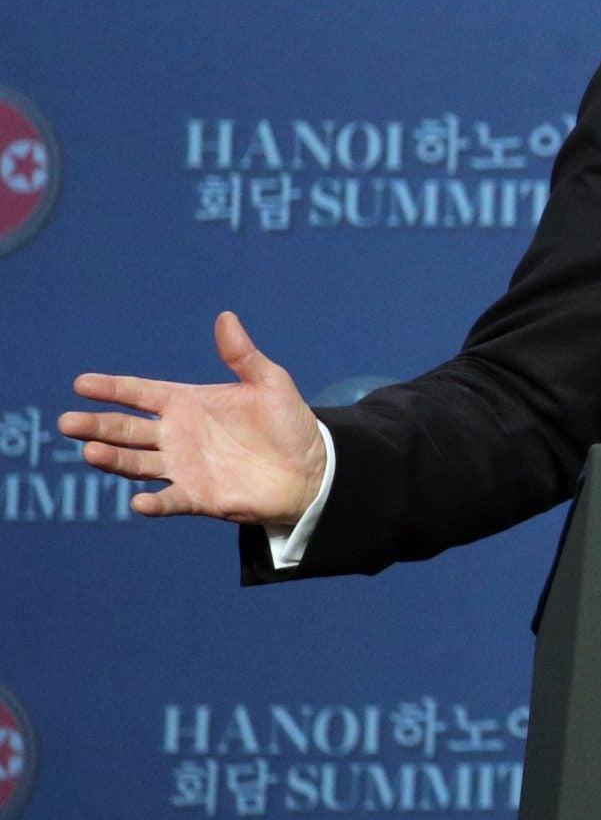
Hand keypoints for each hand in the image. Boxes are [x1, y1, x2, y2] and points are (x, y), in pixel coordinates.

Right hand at [60, 312, 329, 525]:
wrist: (312, 468)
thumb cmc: (287, 423)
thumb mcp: (270, 383)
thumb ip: (243, 355)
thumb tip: (226, 317)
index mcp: (186, 403)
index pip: (140, 394)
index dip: (112, 389)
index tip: (81, 384)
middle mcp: (175, 435)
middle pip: (126, 429)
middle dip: (97, 425)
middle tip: (68, 422)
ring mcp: (183, 467)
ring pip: (137, 463)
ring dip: (113, 459)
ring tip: (91, 452)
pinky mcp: (198, 497)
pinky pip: (171, 500)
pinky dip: (154, 502)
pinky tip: (139, 502)